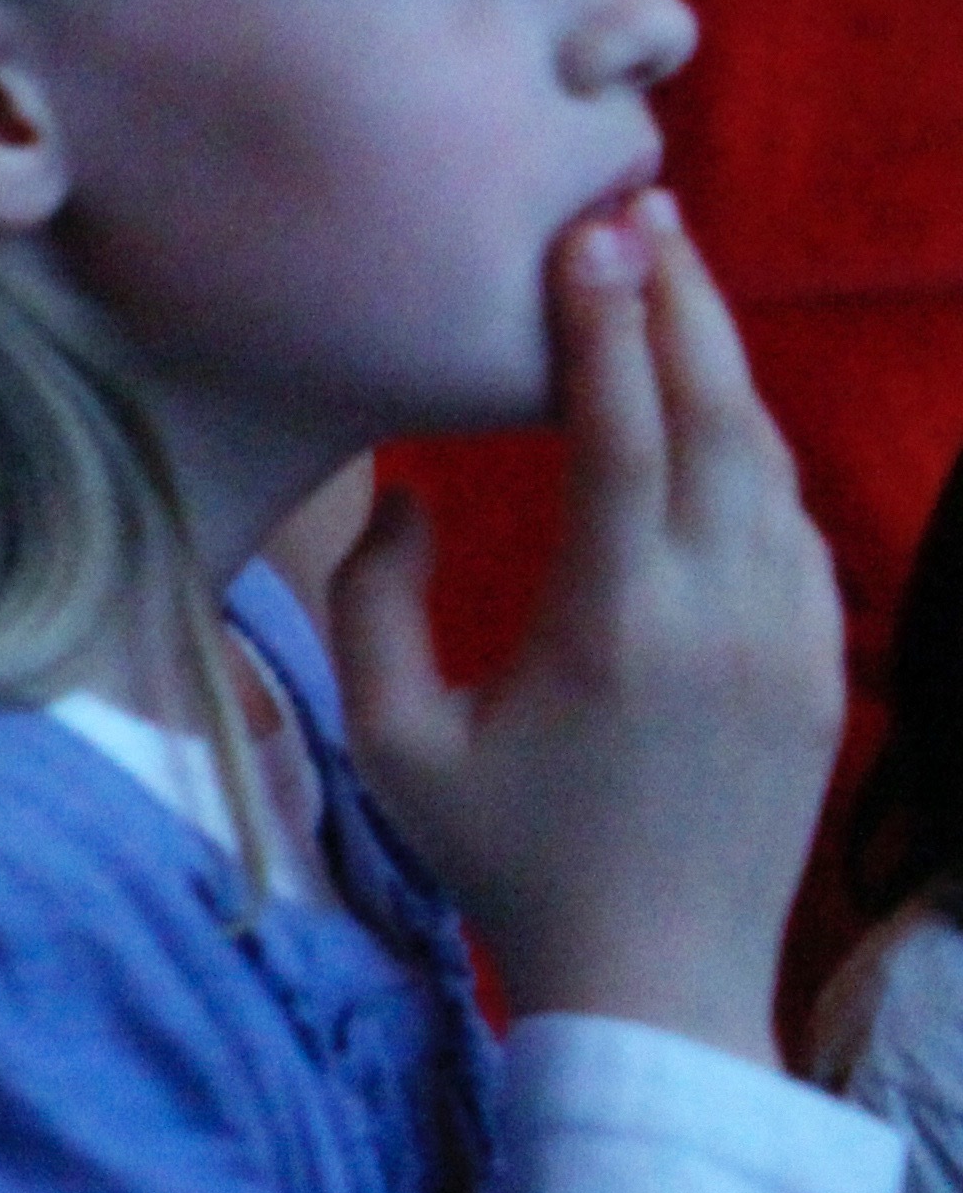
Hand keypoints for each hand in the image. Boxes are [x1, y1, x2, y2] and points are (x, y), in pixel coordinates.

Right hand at [332, 191, 842, 1063]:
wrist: (660, 988)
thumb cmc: (505, 862)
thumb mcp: (396, 739)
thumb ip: (375, 600)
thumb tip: (413, 492)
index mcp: (619, 627)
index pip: (624, 431)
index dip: (604, 319)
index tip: (583, 228)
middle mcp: (724, 616)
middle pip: (719, 414)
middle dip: (681, 299)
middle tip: (640, 204)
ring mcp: (789, 640)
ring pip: (766, 459)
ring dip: (720, 360)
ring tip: (670, 277)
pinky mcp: (817, 666)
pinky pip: (791, 520)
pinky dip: (747, 441)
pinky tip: (708, 402)